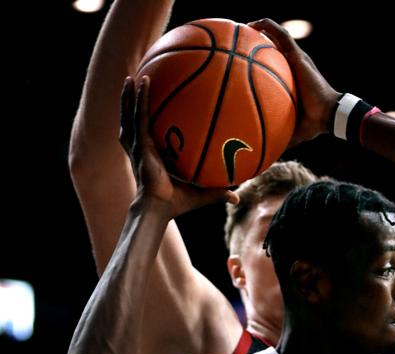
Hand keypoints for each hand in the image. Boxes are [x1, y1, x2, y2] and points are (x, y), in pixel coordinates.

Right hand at [119, 75, 237, 216]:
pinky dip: (140, 99)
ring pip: (130, 114)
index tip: (150, 106)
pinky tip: (143, 83)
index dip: (145, 120)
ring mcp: (138, 146)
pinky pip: (140, 116)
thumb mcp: (202, 194)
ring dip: (130, 95)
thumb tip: (238, 197)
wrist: (160, 208)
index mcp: (152, 156)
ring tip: (130, 77)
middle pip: (132, 119)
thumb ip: (218, 192)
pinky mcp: (140, 144)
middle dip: (131, 102)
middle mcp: (141, 148)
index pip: (146, 133)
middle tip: (135, 82)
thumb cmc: (177, 204)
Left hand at [247, 19, 339, 145]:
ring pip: (277, 36)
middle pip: (273, 46)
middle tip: (235, 40)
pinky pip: (282, 36)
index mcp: (290, 79)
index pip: (273, 65)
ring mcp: (297, 59)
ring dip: (260, 28)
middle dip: (254, 41)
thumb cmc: (312, 123)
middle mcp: (293, 66)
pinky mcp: (299, 56)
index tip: (238, 61)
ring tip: (240, 27)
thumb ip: (275, 136)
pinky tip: (252, 25)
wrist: (328, 115)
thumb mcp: (289, 129)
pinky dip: (267, 27)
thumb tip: (260, 155)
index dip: (257, 60)